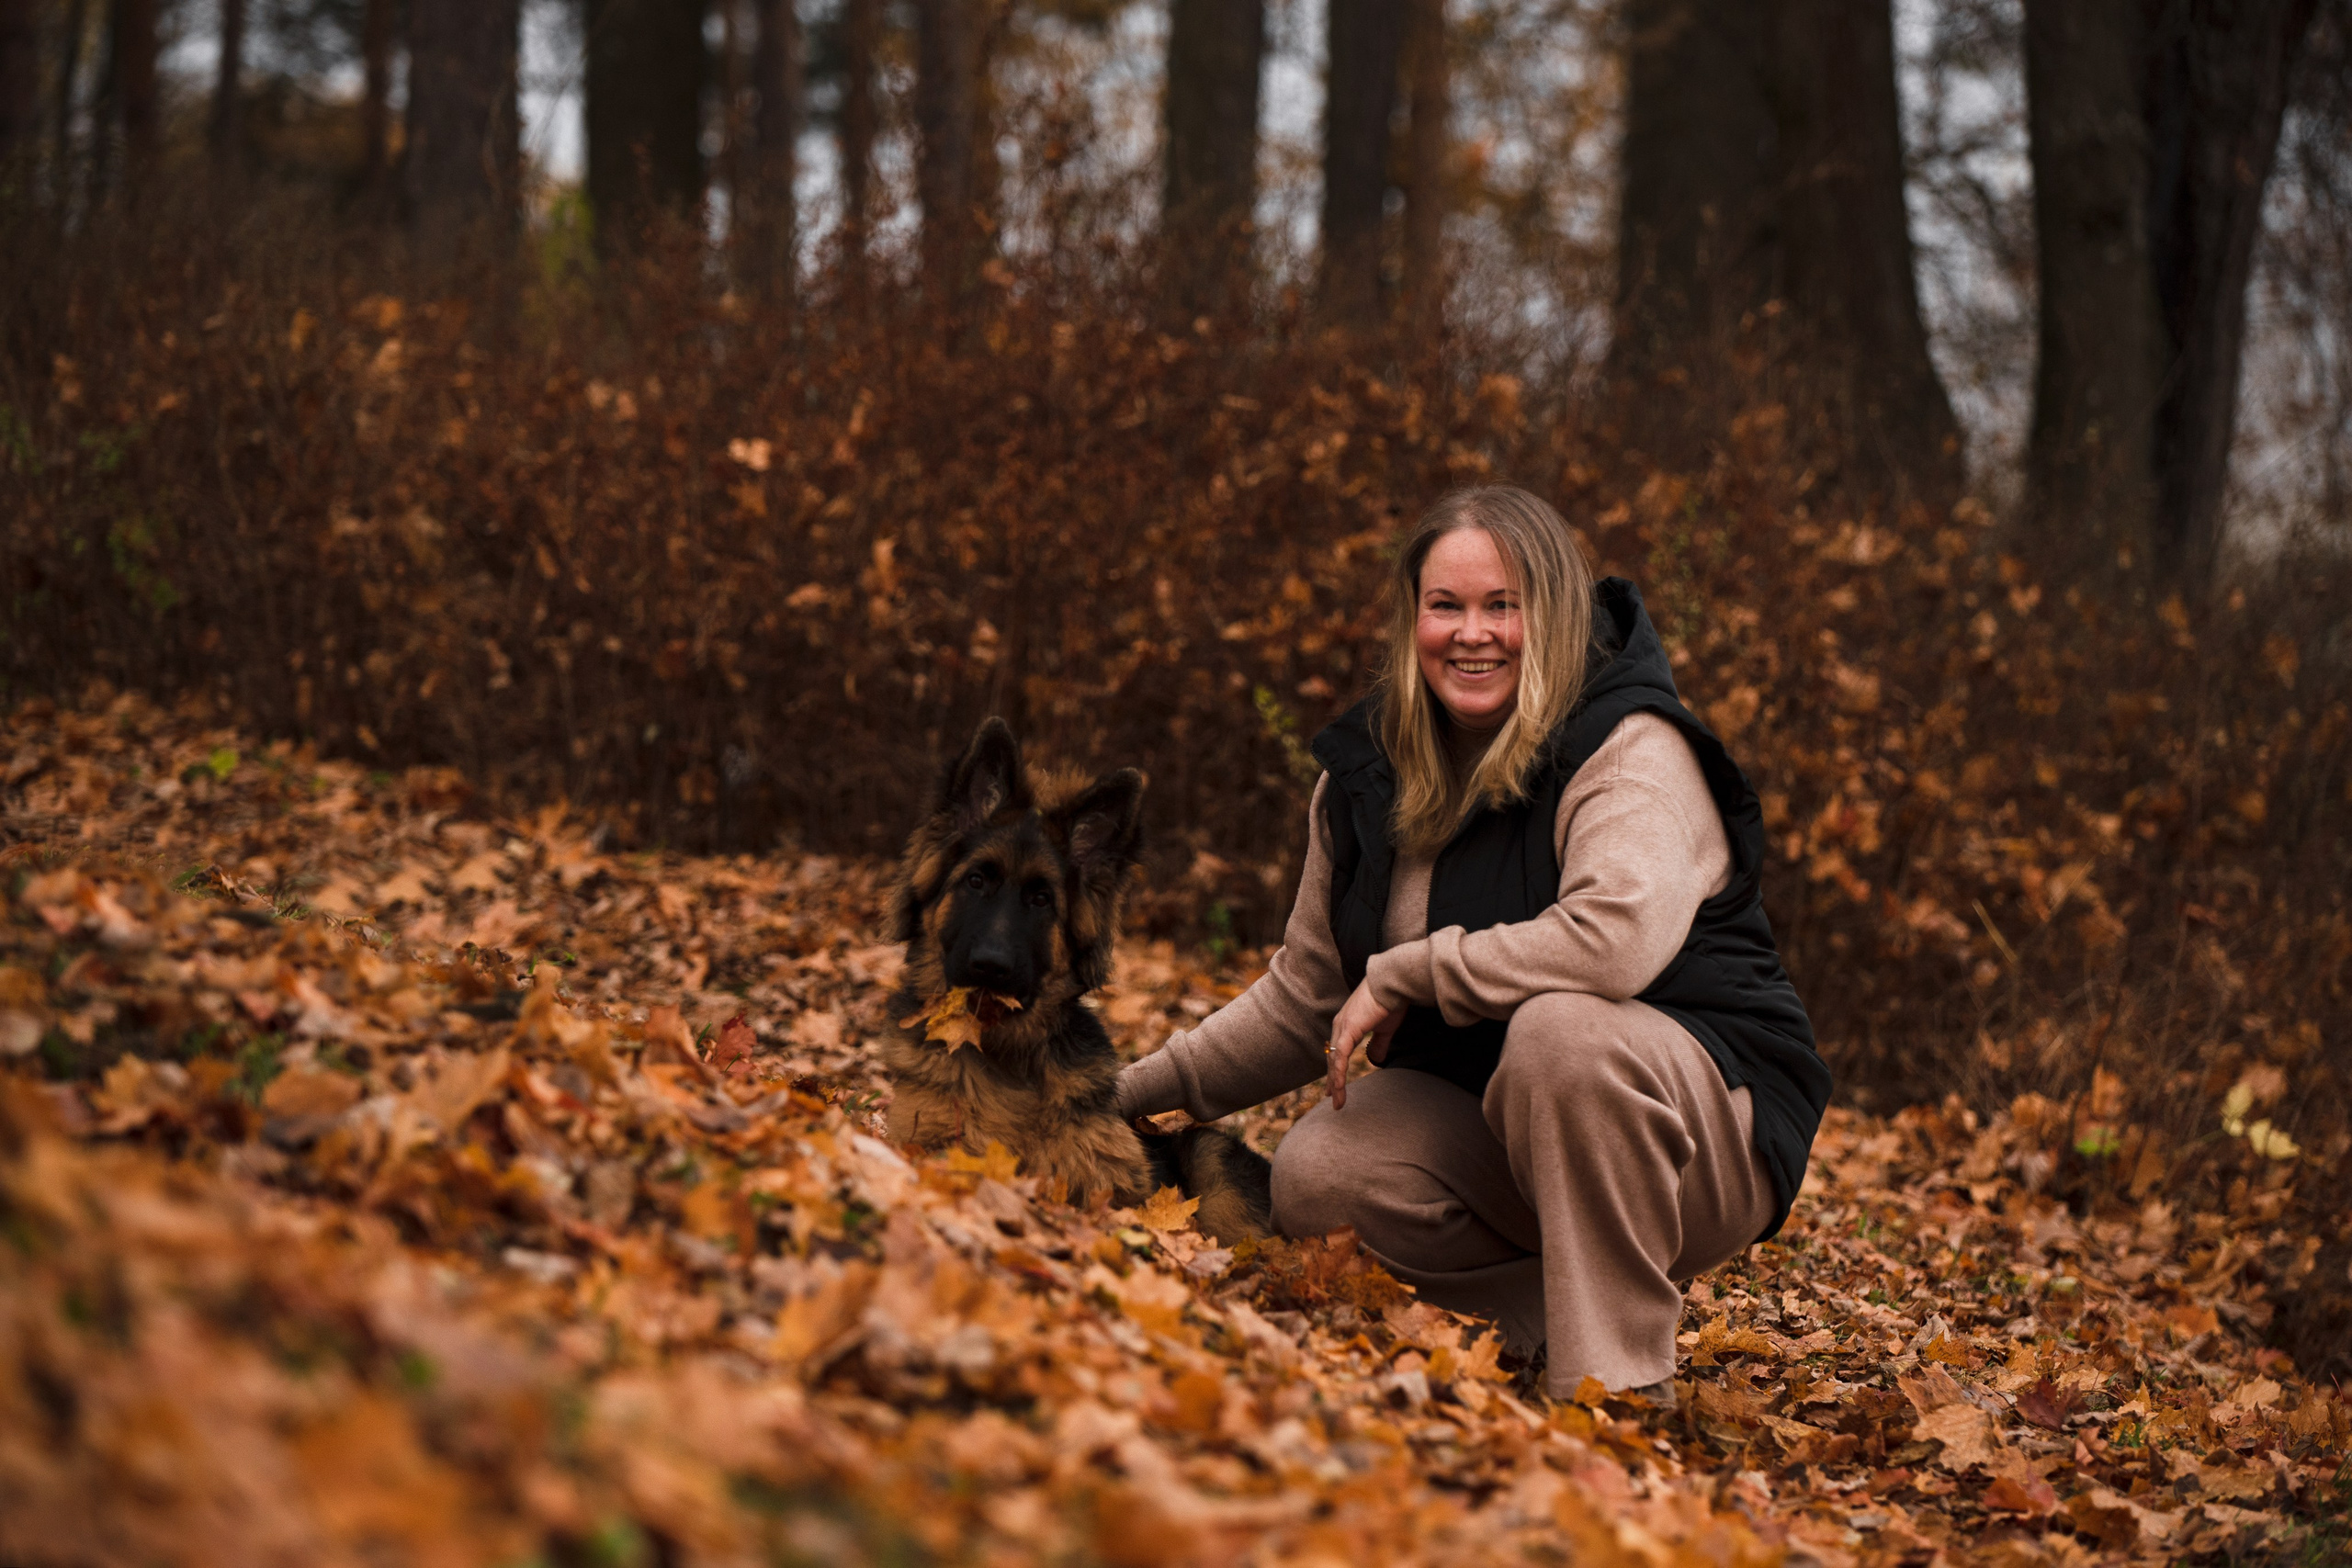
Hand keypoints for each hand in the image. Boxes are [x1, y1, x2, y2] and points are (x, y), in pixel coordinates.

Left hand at [1325, 979, 1402, 1109]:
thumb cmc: (1390, 1001)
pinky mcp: (1348, 1029)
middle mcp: (1340, 1025)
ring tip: (1337, 1101)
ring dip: (1335, 1082)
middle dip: (1332, 1080)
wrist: (1392, 984)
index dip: (1336, 1069)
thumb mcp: (1384, 1029)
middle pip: (1333, 1058)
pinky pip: (1340, 1056)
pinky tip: (1339, 1087)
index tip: (1334, 1086)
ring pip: (1335, 1060)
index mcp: (1347, 1024)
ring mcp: (1342, 1027)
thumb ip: (1378, 1044)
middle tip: (1332, 1098)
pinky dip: (1339, 1073)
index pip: (1337, 1051)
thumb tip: (1375, 1059)